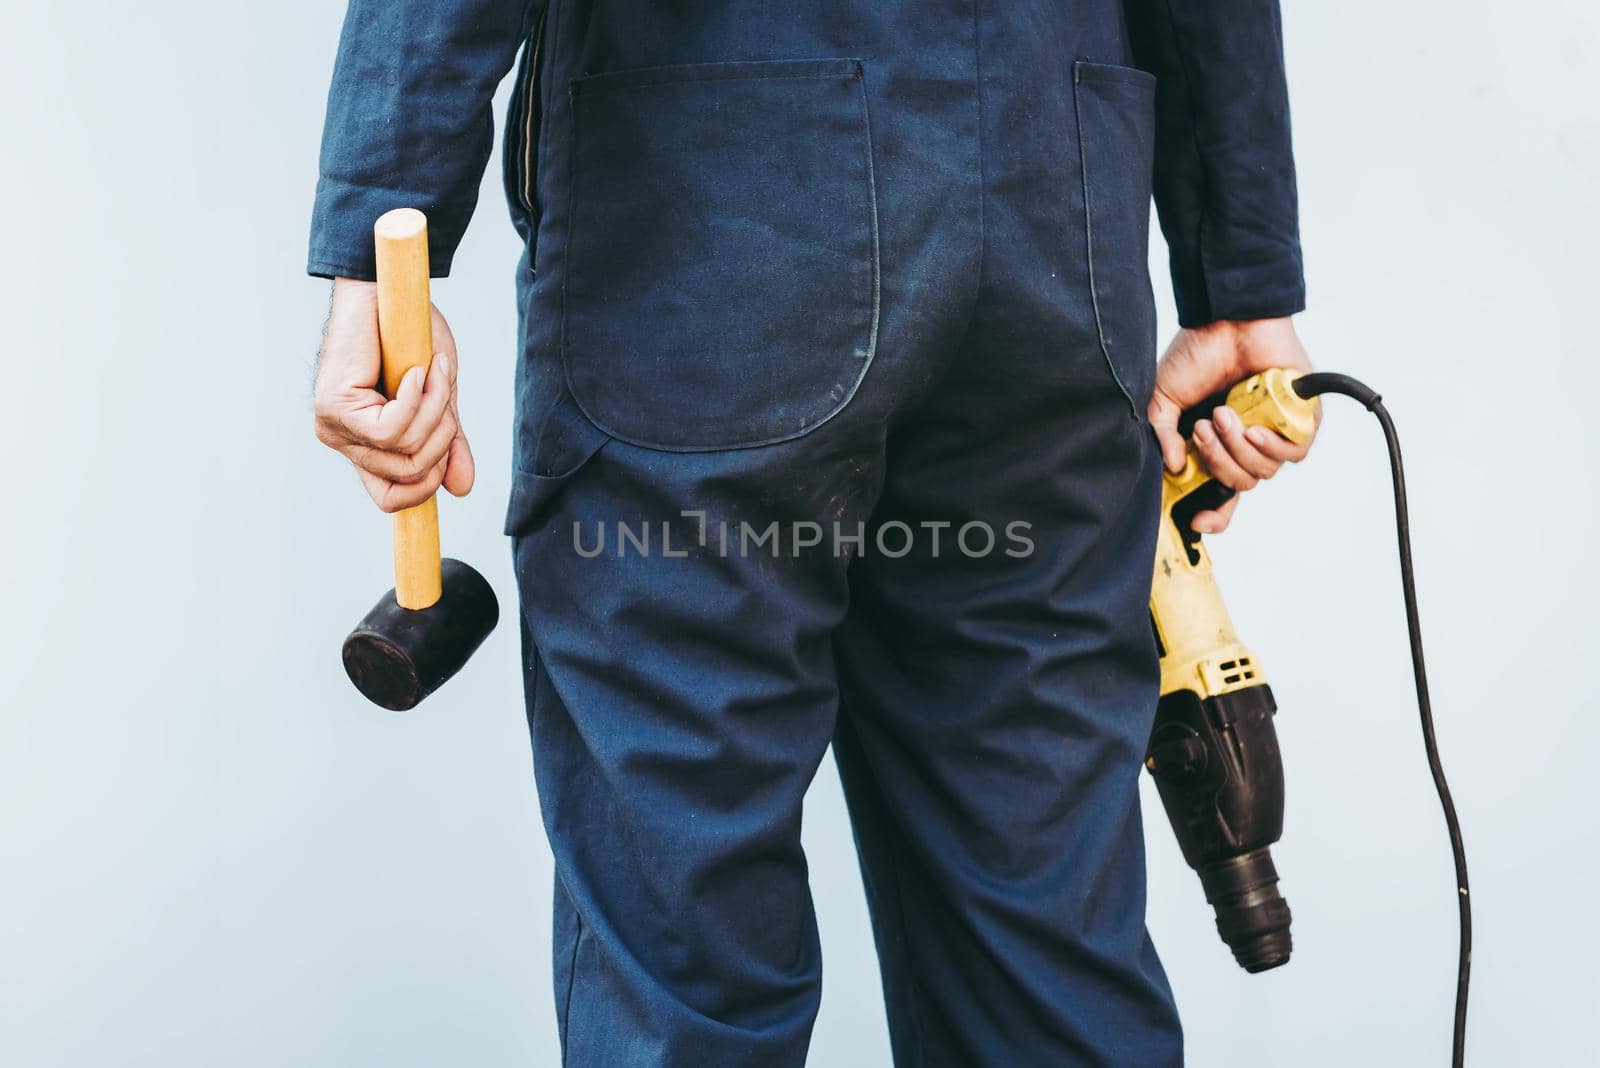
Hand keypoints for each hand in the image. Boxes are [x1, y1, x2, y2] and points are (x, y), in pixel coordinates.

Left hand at [313, 278, 474, 511]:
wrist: (386, 292)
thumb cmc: (409, 339)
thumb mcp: (438, 399)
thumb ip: (448, 442)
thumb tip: (461, 488)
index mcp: (366, 447)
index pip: (389, 498)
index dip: (425, 489)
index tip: (450, 452)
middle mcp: (345, 444)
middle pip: (409, 475)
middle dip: (443, 435)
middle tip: (444, 388)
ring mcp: (334, 427)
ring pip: (403, 451)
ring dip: (433, 409)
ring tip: (432, 370)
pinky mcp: (334, 407)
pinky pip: (389, 429)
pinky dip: (415, 399)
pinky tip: (413, 371)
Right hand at [1147, 317, 1316, 532]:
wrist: (1228, 320)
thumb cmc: (1196, 354)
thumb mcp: (1164, 399)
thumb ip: (1163, 434)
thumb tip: (1175, 467)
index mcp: (1216, 445)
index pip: (1218, 494)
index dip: (1211, 515)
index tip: (1197, 522)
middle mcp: (1245, 444)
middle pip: (1238, 486)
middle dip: (1217, 462)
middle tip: (1203, 427)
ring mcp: (1273, 432)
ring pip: (1262, 473)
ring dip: (1238, 448)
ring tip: (1224, 414)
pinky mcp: (1301, 419)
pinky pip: (1293, 455)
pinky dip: (1271, 448)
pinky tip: (1254, 429)